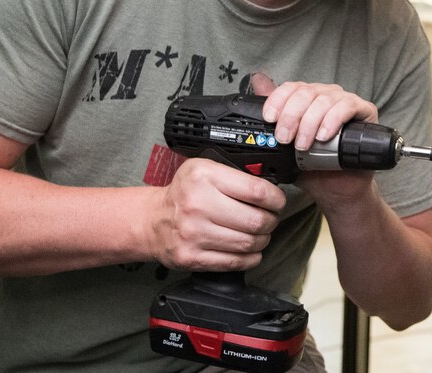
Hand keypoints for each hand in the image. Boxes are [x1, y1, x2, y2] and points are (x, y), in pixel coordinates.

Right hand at [151, 157, 285, 270]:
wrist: (153, 221)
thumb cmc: (184, 194)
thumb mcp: (204, 169)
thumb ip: (235, 174)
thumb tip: (270, 185)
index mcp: (204, 177)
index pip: (256, 191)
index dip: (275, 199)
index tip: (278, 202)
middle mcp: (197, 205)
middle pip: (255, 220)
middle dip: (271, 221)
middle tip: (271, 219)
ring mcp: (194, 234)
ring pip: (248, 243)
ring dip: (263, 240)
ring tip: (260, 233)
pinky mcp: (192, 257)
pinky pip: (235, 262)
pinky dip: (251, 257)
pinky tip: (251, 250)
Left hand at [251, 74, 379, 212]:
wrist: (337, 189)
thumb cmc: (314, 165)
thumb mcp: (285, 144)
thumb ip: (275, 114)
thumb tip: (257, 80)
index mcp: (307, 98)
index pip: (291, 87)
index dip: (277, 100)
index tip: (269, 119)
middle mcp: (325, 95)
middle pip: (305, 92)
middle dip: (291, 116)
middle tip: (285, 138)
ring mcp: (345, 102)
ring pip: (324, 100)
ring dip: (310, 122)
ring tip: (303, 144)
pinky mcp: (364, 111)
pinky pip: (347, 106)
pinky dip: (332, 120)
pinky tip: (324, 136)